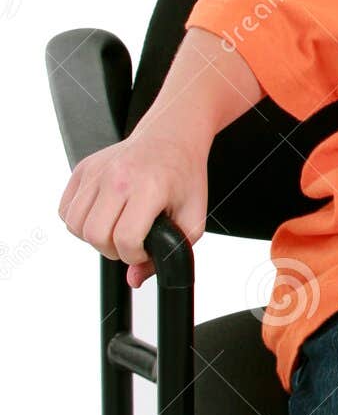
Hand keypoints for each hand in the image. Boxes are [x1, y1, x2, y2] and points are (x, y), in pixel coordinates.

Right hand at [57, 129, 209, 288]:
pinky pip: (66, 210)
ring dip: (93, 236)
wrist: (172, 136)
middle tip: (129, 240)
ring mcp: (97, 171)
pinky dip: (79, 221)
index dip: (135, 255)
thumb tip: (134, 278)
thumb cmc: (184, 175)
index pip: (125, 239)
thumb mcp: (193, 216)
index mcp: (149, 187)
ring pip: (75, 226)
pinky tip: (102, 215)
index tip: (145, 249)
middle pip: (95, 236)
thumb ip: (172, 252)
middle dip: (112, 249)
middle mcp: (119, 177)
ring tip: (115, 227)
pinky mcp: (83, 169)